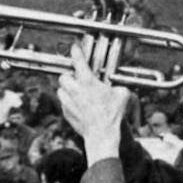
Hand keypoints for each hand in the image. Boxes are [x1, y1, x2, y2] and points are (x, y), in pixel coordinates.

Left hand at [54, 44, 126, 160]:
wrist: (101, 134)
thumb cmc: (112, 115)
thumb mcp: (122, 95)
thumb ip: (119, 86)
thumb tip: (120, 85)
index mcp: (88, 82)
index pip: (78, 61)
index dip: (76, 52)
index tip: (74, 48)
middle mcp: (74, 90)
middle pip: (63, 76)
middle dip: (69, 76)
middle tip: (78, 79)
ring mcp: (68, 102)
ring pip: (60, 90)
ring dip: (66, 89)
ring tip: (76, 92)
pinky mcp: (65, 113)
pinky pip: (63, 103)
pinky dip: (68, 102)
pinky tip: (78, 106)